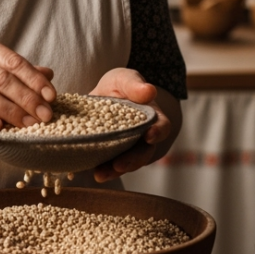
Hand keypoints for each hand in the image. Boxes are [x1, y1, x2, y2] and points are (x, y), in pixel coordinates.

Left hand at [89, 68, 175, 182]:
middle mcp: (142, 137)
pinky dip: (101, 170)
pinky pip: (108, 165)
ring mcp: (126, 149)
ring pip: (126, 163)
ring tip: (100, 174)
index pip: (162, 127)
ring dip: (114, 171)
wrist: (101, 97)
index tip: (149, 136)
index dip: (158, 133)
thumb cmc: (118, 87)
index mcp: (151, 118)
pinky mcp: (110, 155)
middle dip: (132, 160)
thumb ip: (134, 85)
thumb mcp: (124, 79)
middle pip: (143, 152)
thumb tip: (150, 91)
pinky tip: (92, 172)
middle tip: (120, 165)